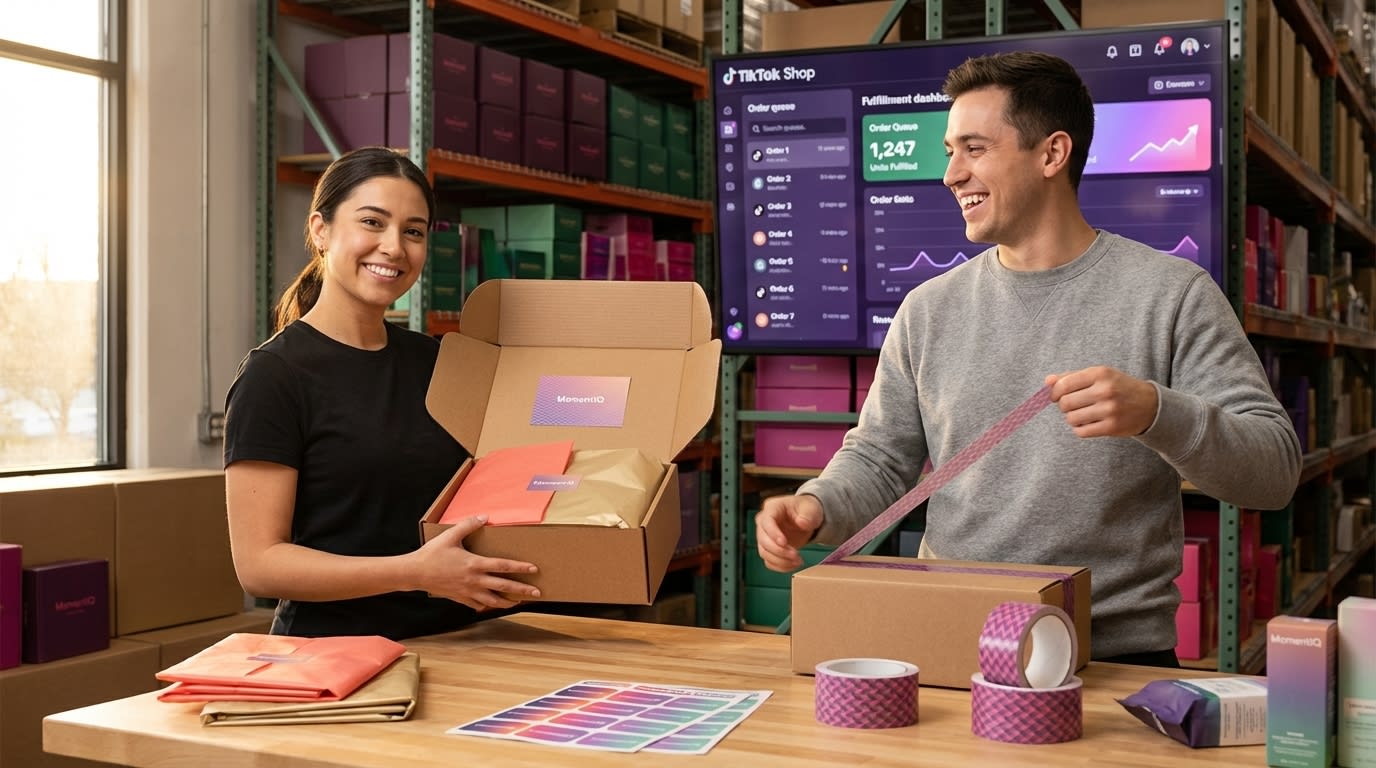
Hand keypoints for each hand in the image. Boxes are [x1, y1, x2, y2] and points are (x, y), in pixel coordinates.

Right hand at [414, 516, 539, 610]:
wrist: (415, 573)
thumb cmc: (432, 554)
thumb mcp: (450, 535)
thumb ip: (468, 525)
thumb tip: (484, 516)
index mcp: (475, 564)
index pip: (503, 566)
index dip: (520, 568)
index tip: (534, 569)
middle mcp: (474, 580)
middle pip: (504, 586)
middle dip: (522, 590)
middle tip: (538, 592)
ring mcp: (468, 591)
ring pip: (493, 601)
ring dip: (508, 602)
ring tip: (519, 602)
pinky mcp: (460, 598)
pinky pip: (478, 605)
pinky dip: (487, 606)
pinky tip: (493, 605)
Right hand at [755, 495, 823, 571]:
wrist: (807, 518)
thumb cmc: (806, 509)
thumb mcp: (810, 508)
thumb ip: (807, 515)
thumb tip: (802, 523)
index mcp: (772, 508)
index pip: (767, 521)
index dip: (773, 533)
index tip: (784, 543)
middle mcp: (764, 522)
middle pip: (763, 539)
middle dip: (779, 550)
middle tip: (796, 555)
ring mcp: (765, 536)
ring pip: (764, 552)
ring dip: (780, 560)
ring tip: (798, 561)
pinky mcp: (769, 549)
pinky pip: (769, 561)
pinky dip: (780, 566)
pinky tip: (793, 565)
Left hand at [1045, 366, 1157, 437]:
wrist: (1151, 405)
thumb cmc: (1118, 387)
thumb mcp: (1099, 375)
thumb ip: (1071, 376)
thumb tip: (1047, 381)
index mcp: (1100, 373)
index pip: (1063, 385)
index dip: (1054, 393)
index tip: (1056, 397)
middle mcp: (1105, 390)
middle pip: (1065, 403)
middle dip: (1065, 406)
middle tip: (1074, 406)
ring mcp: (1109, 410)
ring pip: (1071, 418)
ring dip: (1072, 418)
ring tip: (1082, 414)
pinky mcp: (1112, 427)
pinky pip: (1081, 432)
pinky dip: (1080, 429)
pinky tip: (1088, 423)